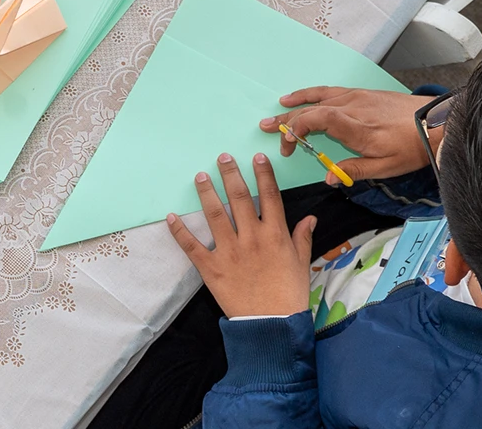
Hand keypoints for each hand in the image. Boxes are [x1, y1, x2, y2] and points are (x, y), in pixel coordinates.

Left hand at [166, 153, 316, 317]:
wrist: (272, 324)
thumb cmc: (289, 294)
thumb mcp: (302, 263)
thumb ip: (302, 238)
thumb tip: (310, 217)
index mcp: (275, 236)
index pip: (270, 197)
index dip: (263, 175)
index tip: (257, 157)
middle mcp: (251, 238)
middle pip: (240, 199)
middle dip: (231, 175)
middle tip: (222, 157)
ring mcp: (229, 251)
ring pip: (215, 215)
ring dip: (206, 193)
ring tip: (200, 176)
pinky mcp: (211, 267)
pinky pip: (192, 246)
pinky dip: (179, 231)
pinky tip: (171, 216)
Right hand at [261, 86, 437, 184]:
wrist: (436, 122)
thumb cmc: (411, 147)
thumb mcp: (385, 168)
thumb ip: (353, 171)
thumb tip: (327, 179)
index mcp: (354, 127)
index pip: (314, 120)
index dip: (295, 130)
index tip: (289, 145)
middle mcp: (350, 107)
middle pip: (310, 109)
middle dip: (286, 120)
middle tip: (266, 128)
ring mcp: (355, 97)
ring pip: (317, 97)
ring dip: (295, 104)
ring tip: (278, 108)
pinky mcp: (361, 93)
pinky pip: (329, 91)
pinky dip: (312, 93)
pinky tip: (304, 96)